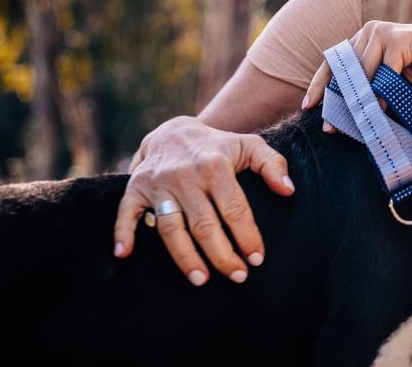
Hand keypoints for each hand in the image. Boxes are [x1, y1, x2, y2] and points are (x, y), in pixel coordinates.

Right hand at [112, 116, 295, 285]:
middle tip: (237, 276)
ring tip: (201, 280)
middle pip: (204, 224)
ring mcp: (158, 183)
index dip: (246, 236)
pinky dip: (122, 233)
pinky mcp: (135, 188)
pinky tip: (124, 254)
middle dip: (222, 255)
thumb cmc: (218, 147)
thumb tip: (288, 191)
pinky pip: (126, 213)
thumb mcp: (250, 146)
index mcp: (216, 166)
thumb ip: (273, 164)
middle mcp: (186, 176)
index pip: (234, 208)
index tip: (257, 258)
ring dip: (185, 257)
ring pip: (171, 227)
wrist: (174, 131)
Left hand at [301, 21, 411, 126]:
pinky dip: (381, 92)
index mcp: (362, 38)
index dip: (320, 84)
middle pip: (344, 68)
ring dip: (358, 99)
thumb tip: (341, 114)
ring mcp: (383, 32)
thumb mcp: (388, 81)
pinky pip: (384, 70)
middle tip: (330, 125)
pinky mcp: (399, 39)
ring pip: (362, 70)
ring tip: (354, 122)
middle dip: (337, 99)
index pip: (334, 62)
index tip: (309, 106)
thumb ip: (367, 88)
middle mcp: (369, 31)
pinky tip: (380, 109)